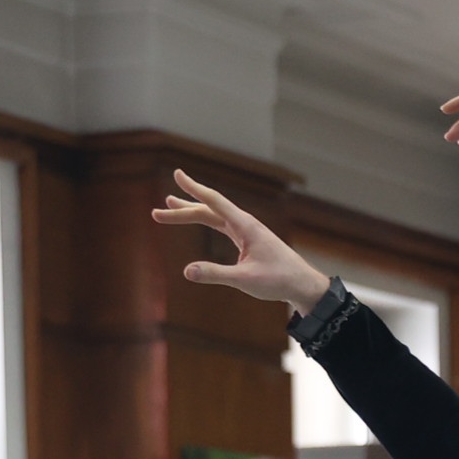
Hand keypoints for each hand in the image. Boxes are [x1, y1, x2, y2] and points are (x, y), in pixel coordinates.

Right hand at [152, 171, 329, 313]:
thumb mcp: (244, 280)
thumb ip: (215, 274)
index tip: (178, 174)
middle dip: (182, 209)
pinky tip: (199, 218)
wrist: (301, 284)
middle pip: (208, 209)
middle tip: (156, 212)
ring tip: (170, 206)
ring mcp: (246, 230)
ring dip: (191, 212)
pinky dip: (206, 219)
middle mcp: (244, 223)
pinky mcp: (247, 239)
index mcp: (244, 225)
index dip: (194, 188)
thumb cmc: (278, 280)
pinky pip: (221, 224)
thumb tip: (186, 270)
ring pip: (213, 215)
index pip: (214, 201)